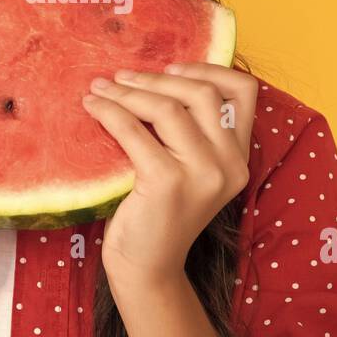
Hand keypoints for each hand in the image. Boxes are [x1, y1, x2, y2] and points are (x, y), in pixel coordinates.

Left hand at [81, 61, 258, 289]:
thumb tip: (152, 76)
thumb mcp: (189, 170)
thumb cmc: (160, 214)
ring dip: (128, 91)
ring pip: (167, 107)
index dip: (210, 68)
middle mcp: (229, 165)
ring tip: (100, 89)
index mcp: (238, 157)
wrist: (147, 269)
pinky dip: (109, 112)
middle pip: (202, 93)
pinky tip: (92, 108)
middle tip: (121, 77)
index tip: (172, 67)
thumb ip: (190, 133)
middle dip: (157, 77)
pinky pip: (134, 130)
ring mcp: (201, 174)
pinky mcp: (167, 183)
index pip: (244, 92)